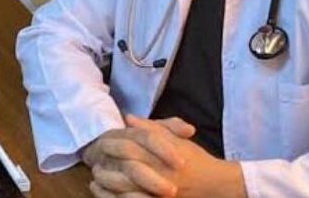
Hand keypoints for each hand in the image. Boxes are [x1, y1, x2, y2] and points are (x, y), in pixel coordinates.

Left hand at [95, 115, 244, 197]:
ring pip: (126, 189)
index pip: (133, 147)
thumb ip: (153, 128)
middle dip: (108, 165)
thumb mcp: (176, 138)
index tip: (102, 141)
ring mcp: (157, 191)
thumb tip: (129, 118)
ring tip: (96, 178)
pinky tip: (104, 193)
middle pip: (126, 169)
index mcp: (162, 154)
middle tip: (95, 162)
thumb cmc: (195, 159)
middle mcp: (159, 173)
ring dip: (107, 184)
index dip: (115, 144)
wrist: (213, 184)